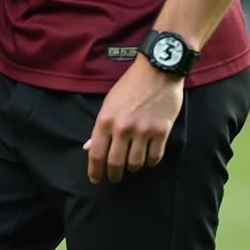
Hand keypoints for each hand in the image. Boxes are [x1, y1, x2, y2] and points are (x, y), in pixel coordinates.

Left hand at [83, 57, 183, 183]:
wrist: (156, 71)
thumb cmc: (130, 86)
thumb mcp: (109, 103)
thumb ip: (100, 128)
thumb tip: (88, 147)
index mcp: (105, 119)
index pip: (96, 153)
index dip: (94, 170)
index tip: (95, 179)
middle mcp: (122, 128)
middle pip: (115, 163)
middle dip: (113, 175)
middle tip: (114, 178)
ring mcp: (143, 131)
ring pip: (135, 163)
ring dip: (132, 167)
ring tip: (131, 163)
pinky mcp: (161, 132)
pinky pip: (154, 158)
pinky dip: (149, 161)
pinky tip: (147, 157)